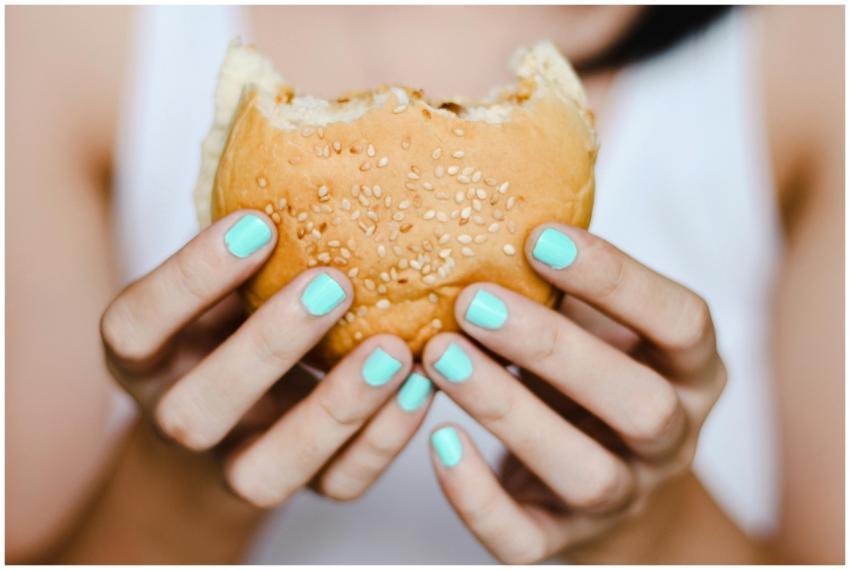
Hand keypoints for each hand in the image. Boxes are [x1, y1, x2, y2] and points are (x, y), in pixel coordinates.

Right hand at [100, 211, 434, 507]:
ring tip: (395, 348)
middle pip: (196, 410)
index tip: (256, 223)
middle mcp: (177, 418)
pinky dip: (382, 442)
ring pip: (264, 472)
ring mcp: (235, 467)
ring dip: (333, 410)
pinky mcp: (300, 491)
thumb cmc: (230, 323)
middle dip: (266, 347)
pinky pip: (335, 487)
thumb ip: (246, 242)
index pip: (136, 326)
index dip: (188, 278)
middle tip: (333, 283)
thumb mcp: (222, 281)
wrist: (232, 426)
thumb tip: (314, 137)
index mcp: (143, 357)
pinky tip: (421, 387)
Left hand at [420, 223, 725, 563]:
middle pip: (639, 405)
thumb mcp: (599, 328)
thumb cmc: (593, 382)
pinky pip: (526, 540)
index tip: (540, 237)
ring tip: (440, 355)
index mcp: (691, 371)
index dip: (616, 279)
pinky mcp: (563, 544)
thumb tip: (498, 201)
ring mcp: (622, 499)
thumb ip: (572, 285)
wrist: (609, 495)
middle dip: (555, 349)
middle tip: (473, 302)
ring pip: (585, 473)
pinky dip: (477, 496)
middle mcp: (670, 441)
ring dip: (509, 412)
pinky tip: (435, 442)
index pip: (680, 322)